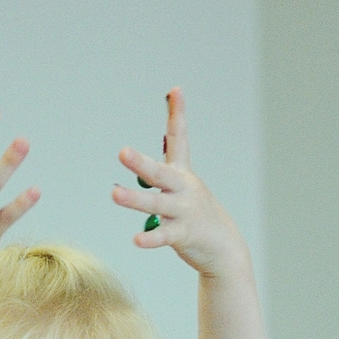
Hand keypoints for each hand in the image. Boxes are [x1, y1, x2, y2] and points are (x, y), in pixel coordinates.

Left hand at [112, 89, 250, 282]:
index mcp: (183, 174)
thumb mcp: (182, 188)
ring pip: (157, 203)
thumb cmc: (196, 214)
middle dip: (141, 162)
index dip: (177, 115)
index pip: (180, 139)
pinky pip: (164, 235)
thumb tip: (143, 150)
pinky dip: (150, 238)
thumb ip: (164, 171)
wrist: (224, 247)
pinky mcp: (184, 235)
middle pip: (160, 173)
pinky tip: (136, 240)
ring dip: (135, 199)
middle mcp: (184, 189)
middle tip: (122, 152)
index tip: (175, 90)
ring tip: (114, 193)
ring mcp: (185, 211)